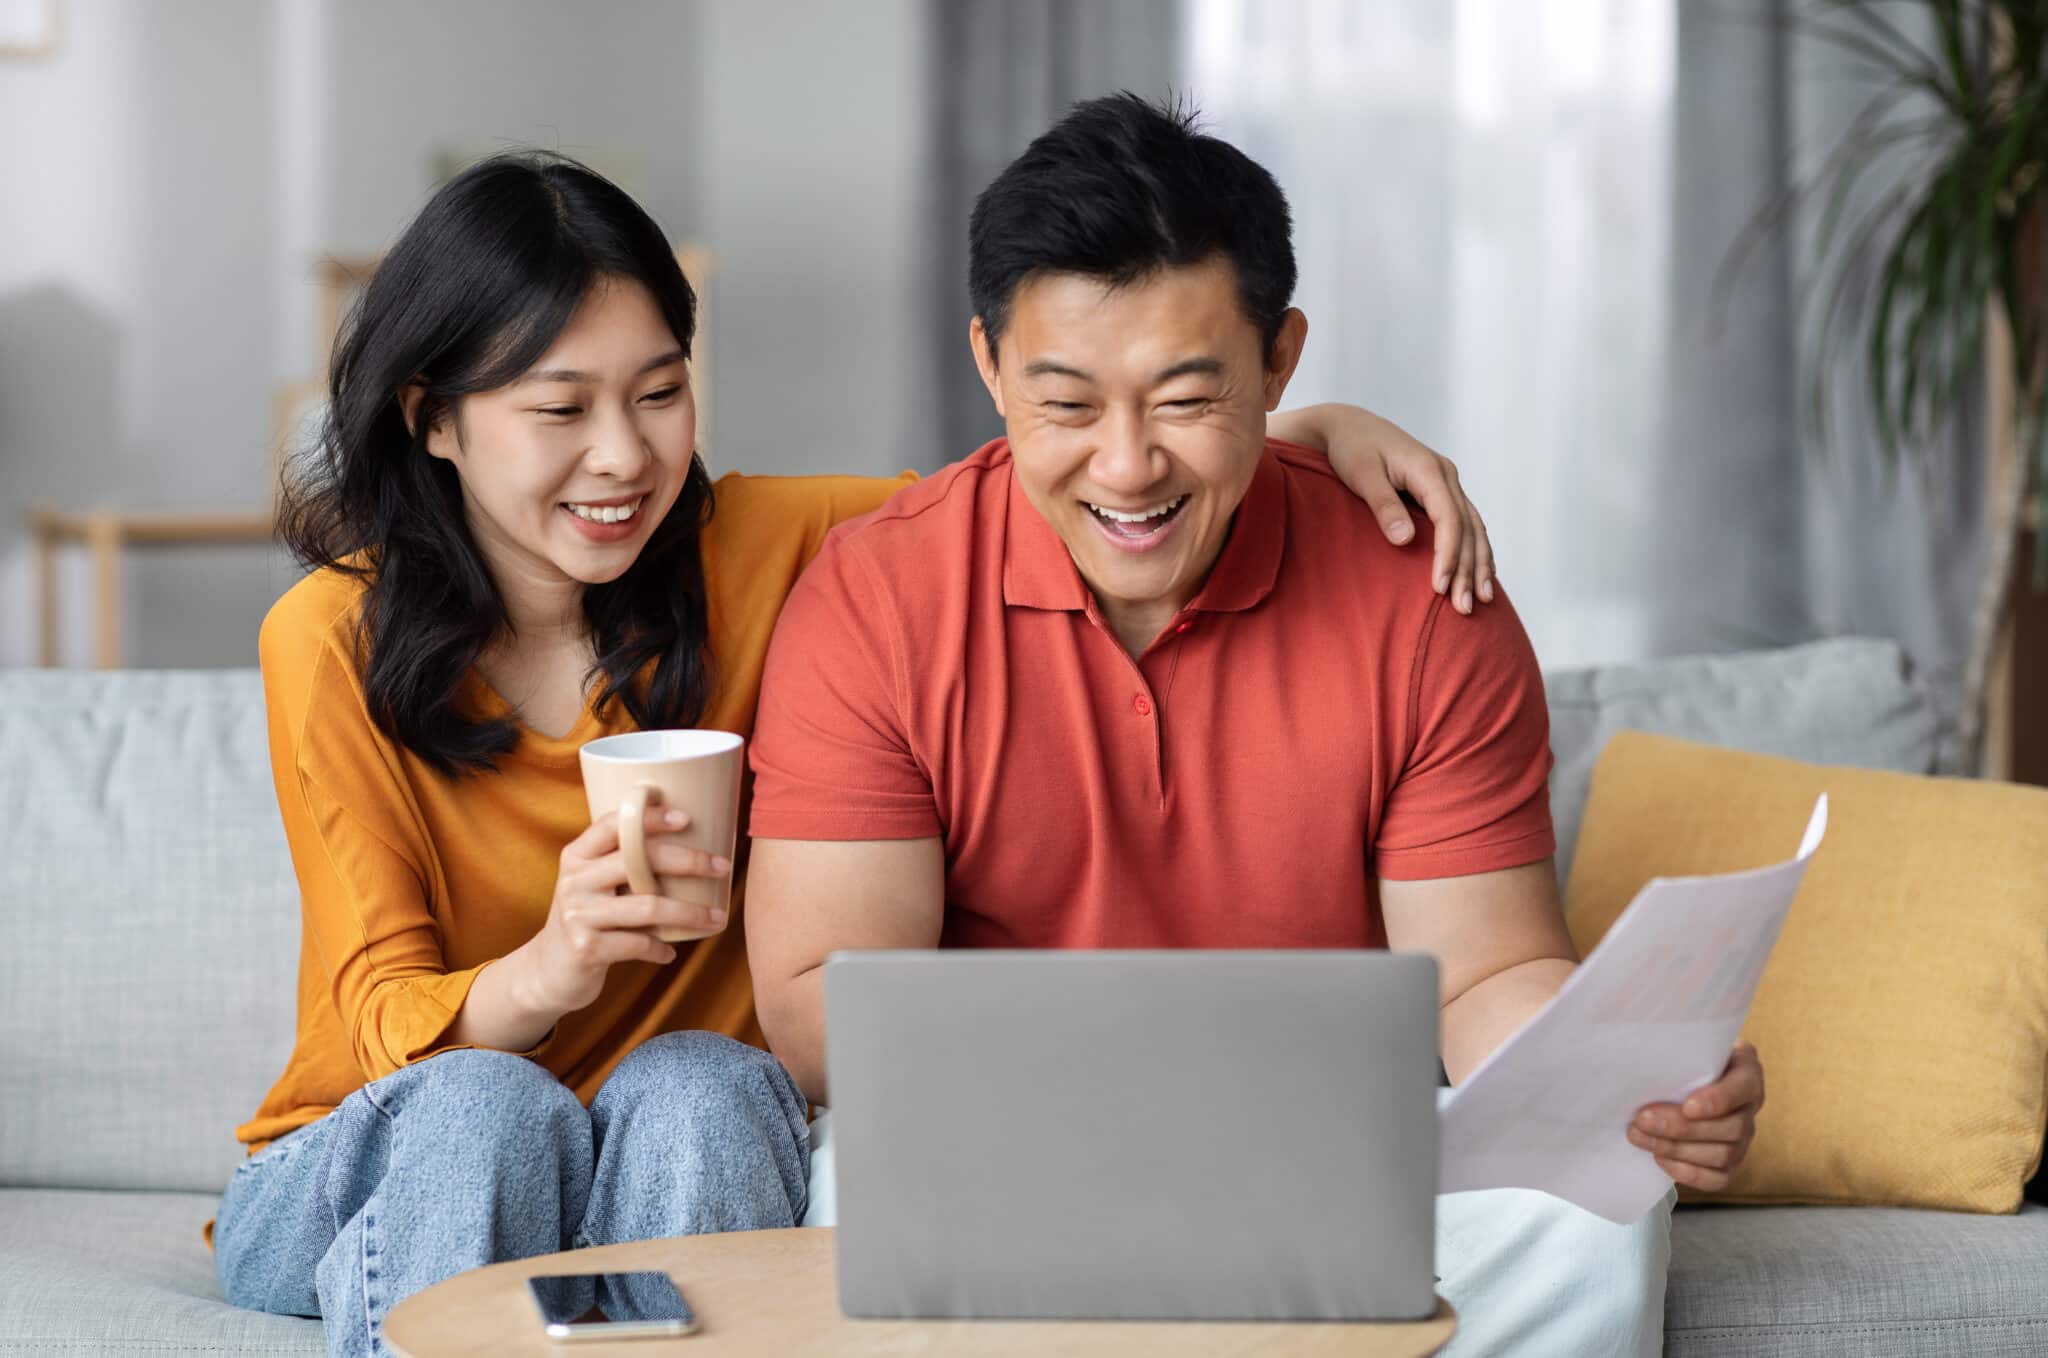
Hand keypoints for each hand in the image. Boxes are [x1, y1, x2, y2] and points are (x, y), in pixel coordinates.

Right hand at [521, 806, 731, 1014]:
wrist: (546, 971)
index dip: (649, 818)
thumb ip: (622, 863)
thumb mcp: (591, 884)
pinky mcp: (586, 948)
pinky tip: (670, 953)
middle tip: (722, 867)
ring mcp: (578, 915)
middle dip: (688, 861)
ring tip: (716, 917)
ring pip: (648, 907)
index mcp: (576, 856)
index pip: (613, 825)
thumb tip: (688, 841)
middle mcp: (574, 880)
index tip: (686, 818)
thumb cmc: (587, 919)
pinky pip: (639, 944)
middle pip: (639, 861)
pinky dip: (661, 949)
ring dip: (689, 913)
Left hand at [1278, 404, 1496, 613]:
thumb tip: (1405, 539)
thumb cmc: (1350, 449)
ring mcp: (1446, 482)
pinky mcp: (1439, 491)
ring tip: (1481, 599)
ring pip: (1473, 526)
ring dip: (1478, 563)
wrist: (1346, 426)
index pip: (1449, 518)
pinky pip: (1466, 523)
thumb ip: (1384, 506)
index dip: (1448, 554)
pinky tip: (1481, 573)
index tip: (1440, 586)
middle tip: (1464, 607)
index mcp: (1428, 469)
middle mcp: (1445, 475)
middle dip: (1468, 568)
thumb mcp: (1362, 474)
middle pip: (1468, 527)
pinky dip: (1475, 549)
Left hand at [1627, 1041, 1764, 1191]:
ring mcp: (1743, 1138)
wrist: (1686, 1076)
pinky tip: (1659, 1158)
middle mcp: (1750, 1106)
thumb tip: (1642, 1056)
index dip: (1718, 1100)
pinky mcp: (1731, 1163)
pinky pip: (1719, 1179)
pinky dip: (1688, 1173)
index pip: (1744, 1087)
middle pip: (1730, 1127)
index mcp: (1746, 1070)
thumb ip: (1678, 1049)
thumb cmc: (1685, 1055)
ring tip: (1638, 1135)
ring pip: (1722, 1155)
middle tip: (1641, 1119)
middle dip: (1681, 1127)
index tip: (1688, 1106)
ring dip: (1675, 1148)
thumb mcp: (1687, 1043)